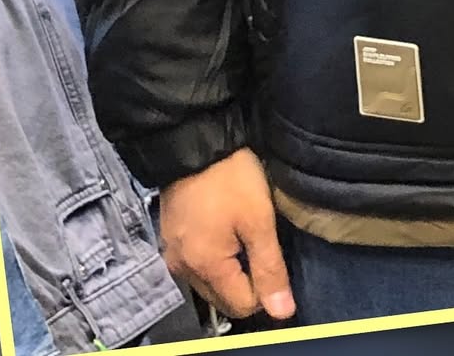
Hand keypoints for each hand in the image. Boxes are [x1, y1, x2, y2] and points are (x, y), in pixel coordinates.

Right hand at [160, 149, 295, 321]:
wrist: (195, 141)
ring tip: (244, 235)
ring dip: (230, 269)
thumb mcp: (258, 220)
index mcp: (204, 267)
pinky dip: (214, 256)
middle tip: (260, 244)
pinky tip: (225, 230)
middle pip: (223, 298)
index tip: (274, 257)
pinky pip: (197, 263)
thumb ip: (270, 268)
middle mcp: (182, 268)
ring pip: (210, 282)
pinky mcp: (170, 237)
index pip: (242, 305)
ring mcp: (173, 253)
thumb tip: (282, 312)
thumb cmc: (230, 179)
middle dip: (247, 281)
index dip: (266, 288)